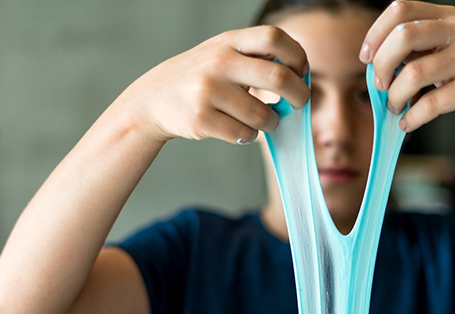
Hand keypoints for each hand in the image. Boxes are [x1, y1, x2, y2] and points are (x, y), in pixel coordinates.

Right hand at [122, 26, 309, 144]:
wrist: (153, 99)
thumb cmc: (199, 78)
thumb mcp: (222, 54)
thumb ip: (256, 58)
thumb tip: (300, 76)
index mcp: (228, 42)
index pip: (274, 38)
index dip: (296, 55)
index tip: (301, 71)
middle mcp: (219, 63)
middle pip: (277, 78)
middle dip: (299, 95)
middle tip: (300, 104)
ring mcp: (208, 91)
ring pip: (263, 115)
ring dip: (271, 123)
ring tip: (263, 121)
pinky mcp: (201, 119)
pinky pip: (244, 133)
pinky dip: (249, 135)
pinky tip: (240, 130)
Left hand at [360, 1, 454, 134]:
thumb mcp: (448, 50)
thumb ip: (417, 50)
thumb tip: (375, 65)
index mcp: (449, 17)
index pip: (400, 10)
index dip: (375, 34)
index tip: (366, 58)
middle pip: (403, 36)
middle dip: (381, 65)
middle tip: (379, 84)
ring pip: (414, 73)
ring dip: (394, 95)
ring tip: (394, 106)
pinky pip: (431, 104)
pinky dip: (412, 117)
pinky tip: (408, 122)